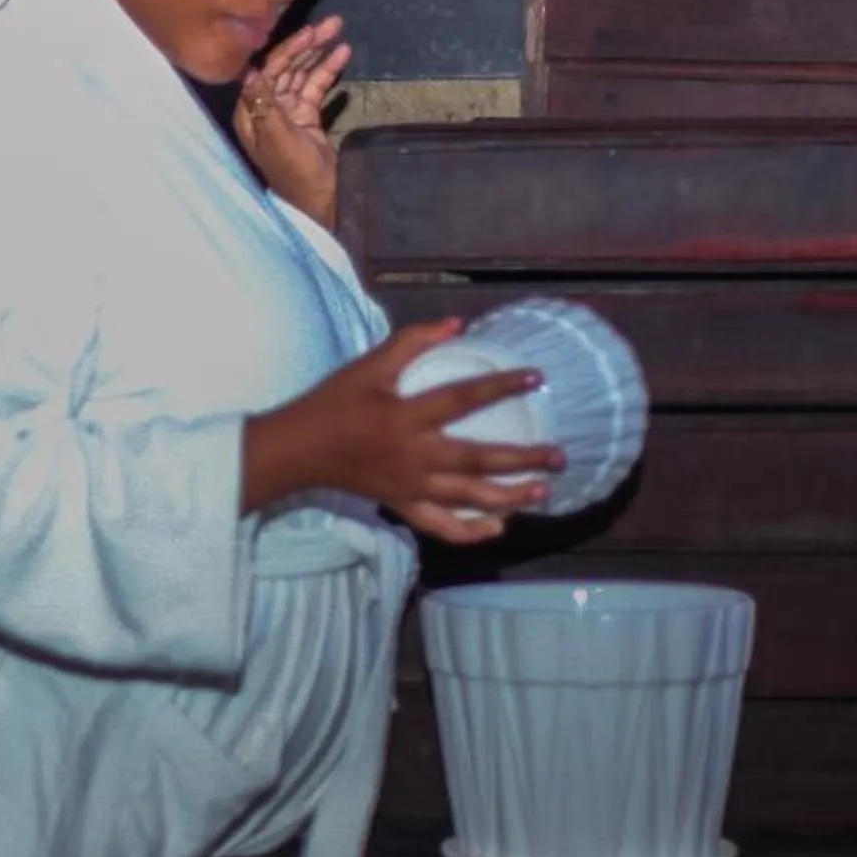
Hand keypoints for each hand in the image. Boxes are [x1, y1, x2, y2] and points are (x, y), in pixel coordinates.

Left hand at [234, 14, 350, 227]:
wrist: (323, 199)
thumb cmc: (296, 172)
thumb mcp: (278, 137)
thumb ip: (264, 104)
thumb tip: (248, 70)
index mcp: (250, 114)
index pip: (266, 71)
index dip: (287, 50)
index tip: (309, 32)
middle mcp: (265, 109)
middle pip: (284, 68)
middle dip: (307, 46)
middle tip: (332, 24)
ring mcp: (287, 113)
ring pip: (301, 74)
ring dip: (320, 54)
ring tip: (340, 33)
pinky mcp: (306, 118)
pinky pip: (316, 87)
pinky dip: (328, 71)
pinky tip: (343, 54)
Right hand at [241, 321, 561, 543]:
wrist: (298, 450)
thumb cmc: (333, 403)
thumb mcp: (368, 366)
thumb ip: (412, 342)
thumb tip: (457, 324)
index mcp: (407, 418)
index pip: (464, 399)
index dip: (502, 386)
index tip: (537, 378)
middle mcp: (415, 457)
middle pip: (478, 461)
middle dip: (522, 460)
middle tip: (558, 457)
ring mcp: (410, 487)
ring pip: (467, 499)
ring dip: (508, 498)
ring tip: (541, 492)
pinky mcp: (402, 505)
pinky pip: (440, 526)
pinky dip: (470, 532)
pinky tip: (497, 528)